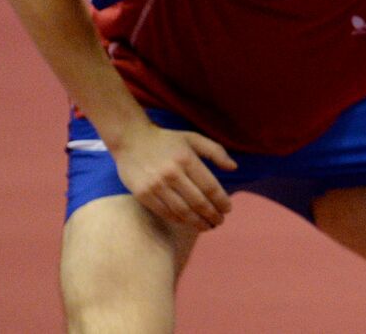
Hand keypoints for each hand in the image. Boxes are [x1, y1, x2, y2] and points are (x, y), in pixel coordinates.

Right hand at [111, 122, 237, 230]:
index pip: (210, 187)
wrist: (131, 139)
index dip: (221, 201)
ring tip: (207, 226)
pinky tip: (188, 222)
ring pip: (182, 211)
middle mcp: (172, 174)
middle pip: (198, 202)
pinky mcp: (143, 194)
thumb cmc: (167, 140)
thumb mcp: (194, 139)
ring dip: (197, 222)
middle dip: (212, 215)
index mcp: (187, 160)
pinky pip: (165, 212)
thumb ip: (216, 152)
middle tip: (219, 221)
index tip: (228, 209)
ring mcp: (156, 185)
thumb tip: (234, 168)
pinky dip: (179, 220)